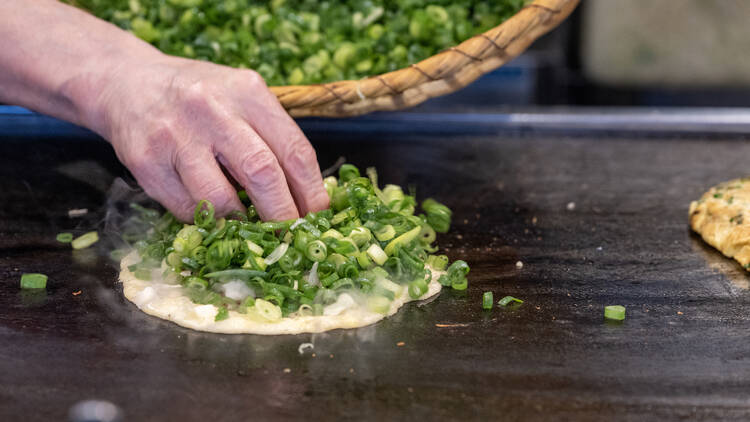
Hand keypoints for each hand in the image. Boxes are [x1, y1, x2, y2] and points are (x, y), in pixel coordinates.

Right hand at [88, 53, 328, 221]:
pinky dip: (206, 219)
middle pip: (262, 173)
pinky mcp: (147, 162)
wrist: (128, 84)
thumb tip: (307, 197)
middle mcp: (212, 110)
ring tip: (250, 227)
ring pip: (220, 199)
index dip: (310, 191)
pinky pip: (187, 208)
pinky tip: (212, 213)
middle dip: (283, 214)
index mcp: (247, 92)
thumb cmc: (200, 98)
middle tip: (291, 235)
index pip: (293, 149)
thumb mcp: (241, 98)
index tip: (317, 216)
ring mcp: (175, 136)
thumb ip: (272, 137)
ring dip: (241, 223)